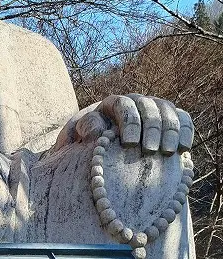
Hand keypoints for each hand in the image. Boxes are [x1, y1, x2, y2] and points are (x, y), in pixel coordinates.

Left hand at [58, 94, 193, 155]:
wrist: (99, 156)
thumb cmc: (84, 148)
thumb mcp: (74, 140)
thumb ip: (81, 132)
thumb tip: (96, 133)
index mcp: (111, 105)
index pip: (123, 104)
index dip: (129, 122)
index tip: (129, 144)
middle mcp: (135, 103)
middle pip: (149, 107)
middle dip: (151, 128)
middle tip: (150, 151)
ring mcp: (154, 110)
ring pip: (168, 111)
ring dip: (170, 131)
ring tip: (166, 153)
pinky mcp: (169, 121)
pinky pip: (183, 119)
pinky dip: (185, 131)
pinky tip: (184, 149)